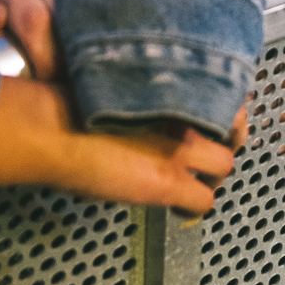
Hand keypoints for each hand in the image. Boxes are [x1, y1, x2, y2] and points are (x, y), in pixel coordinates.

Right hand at [0, 78, 242, 210]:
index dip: (219, 104)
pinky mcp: (170, 181)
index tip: (211, 111)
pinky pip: (204, 201)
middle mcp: (185, 110)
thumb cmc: (66, 99)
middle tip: (211, 146)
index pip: (221, 88)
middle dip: (224, 137)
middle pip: (234, 124)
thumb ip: (140, 83)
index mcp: (171, 79)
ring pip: (225, 164)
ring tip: (197, 177)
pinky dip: (193, 207)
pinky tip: (180, 207)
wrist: (51, 126)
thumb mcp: (113, 77)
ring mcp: (181, 147)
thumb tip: (144, 90)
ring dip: (211, 173)